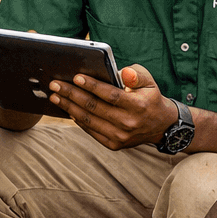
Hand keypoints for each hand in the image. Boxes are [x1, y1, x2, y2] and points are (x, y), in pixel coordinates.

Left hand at [48, 64, 176, 150]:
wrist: (161, 126)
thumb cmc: (150, 98)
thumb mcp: (149, 82)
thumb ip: (136, 75)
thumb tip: (122, 72)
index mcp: (138, 106)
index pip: (110, 95)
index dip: (92, 86)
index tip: (76, 77)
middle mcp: (128, 123)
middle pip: (94, 107)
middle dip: (72, 94)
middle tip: (56, 85)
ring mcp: (120, 136)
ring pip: (89, 120)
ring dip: (70, 107)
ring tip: (56, 96)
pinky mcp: (114, 144)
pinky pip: (91, 131)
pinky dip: (78, 120)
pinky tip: (69, 109)